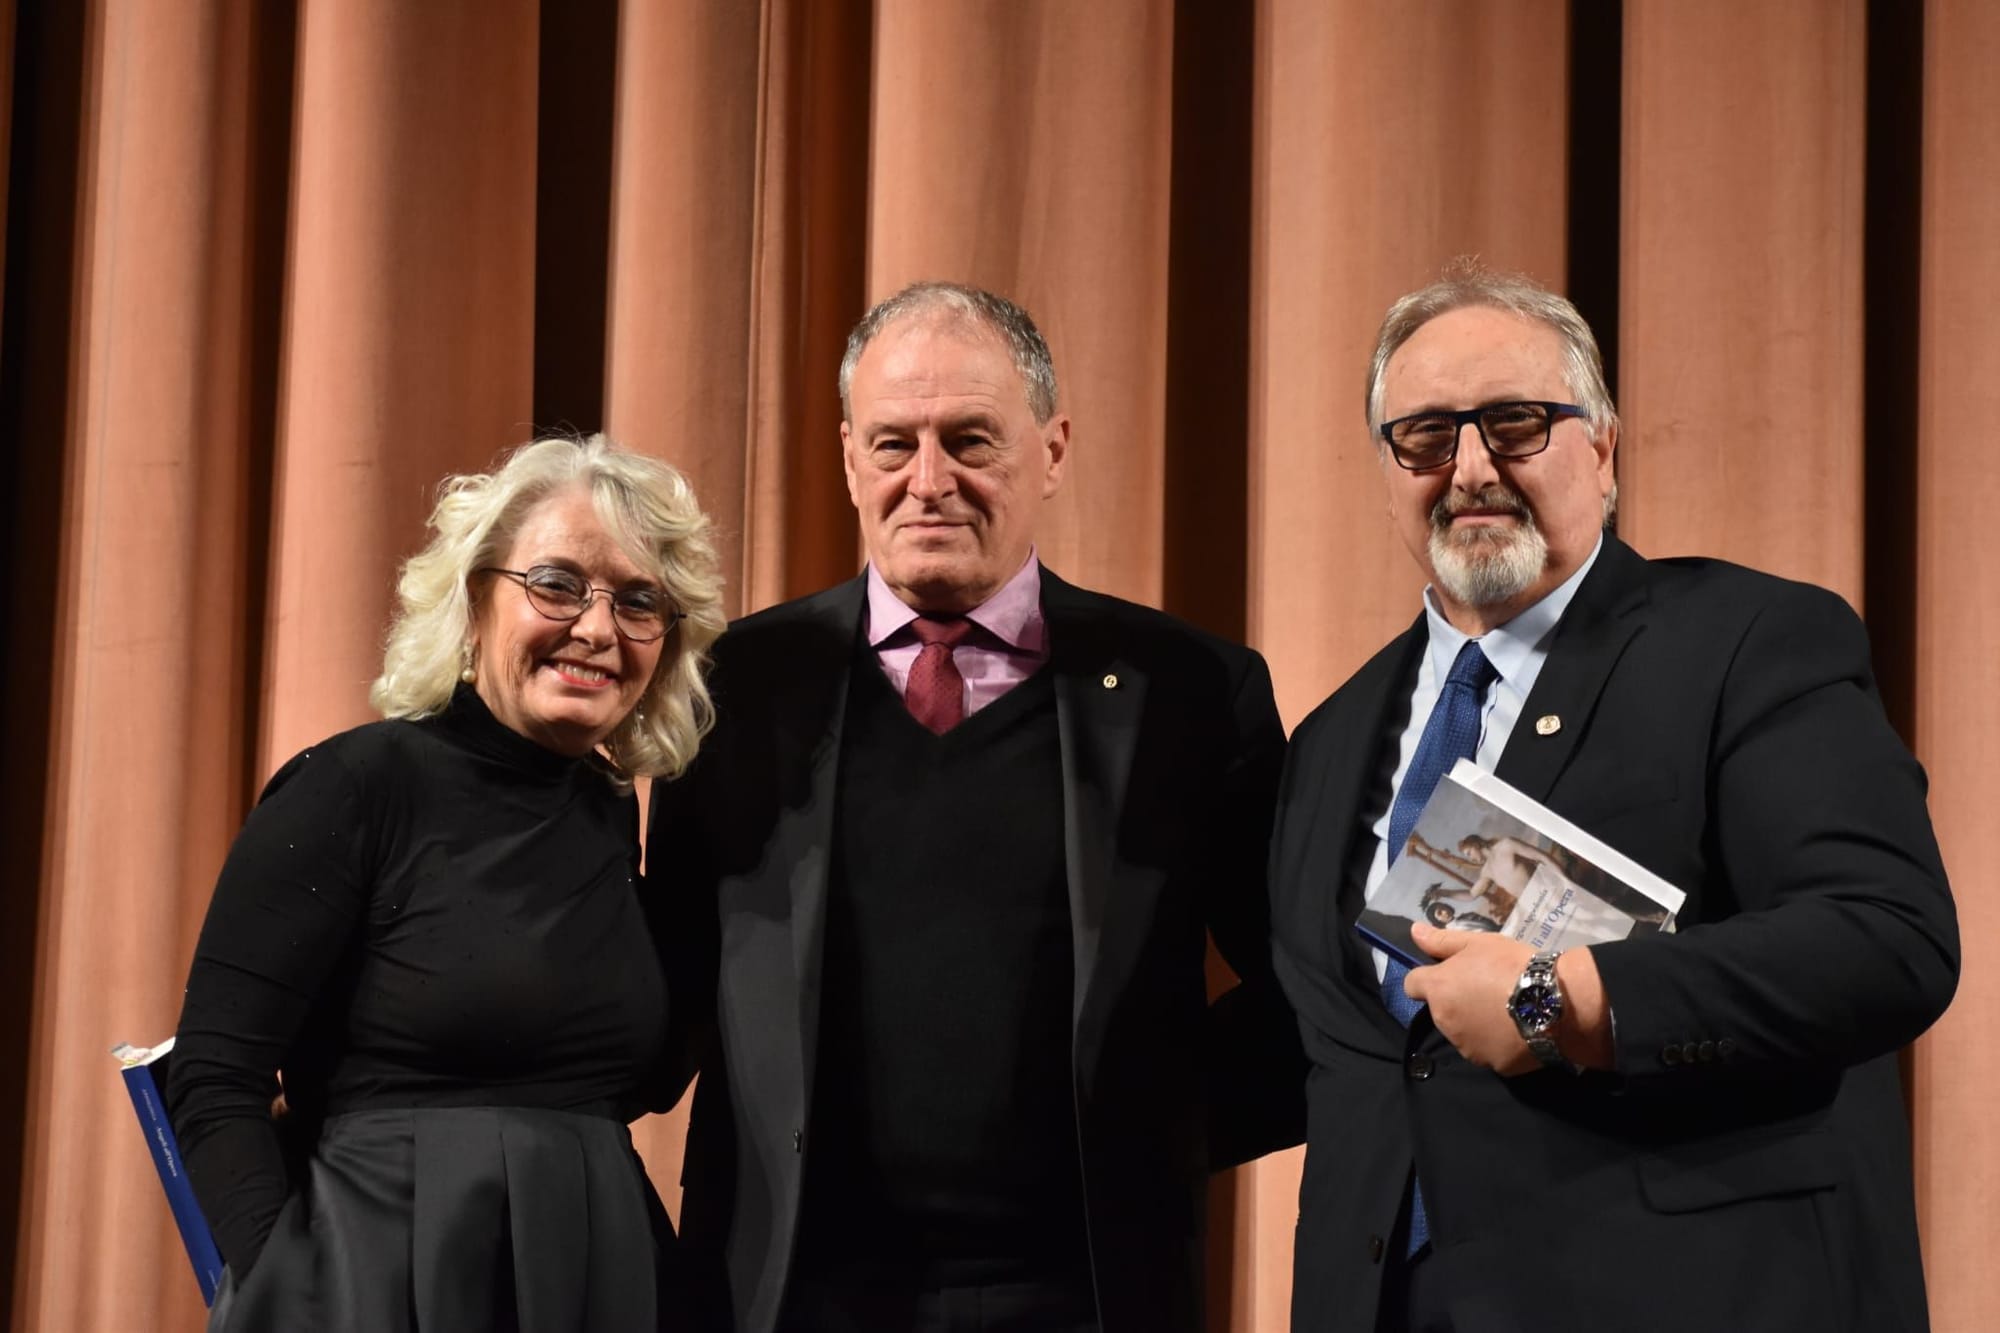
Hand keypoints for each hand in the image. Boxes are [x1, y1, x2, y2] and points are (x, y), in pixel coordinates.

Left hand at [1403, 925, 1613, 1074]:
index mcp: (1438, 989)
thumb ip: (1442, 940)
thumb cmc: (1512, 965)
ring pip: (1463, 1033)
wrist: (1553, 1002)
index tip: (1450, 975)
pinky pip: (1488, 1051)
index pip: (1412, 985)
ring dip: (1475, 1024)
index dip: (1428, 978)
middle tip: (1487, 989)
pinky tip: (1517, 1031)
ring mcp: (1467, 1046)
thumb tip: (1414, 932)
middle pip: (1440, 1010)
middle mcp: (1444, 1021)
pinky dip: (1497, 1043)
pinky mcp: (1492, 1065)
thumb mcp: (1479, 943)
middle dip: (1456, 1001)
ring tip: (1505, 1011)